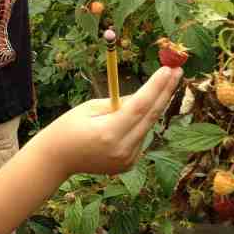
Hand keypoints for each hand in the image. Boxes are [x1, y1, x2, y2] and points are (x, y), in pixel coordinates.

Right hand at [43, 65, 182, 177]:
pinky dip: (138, 125)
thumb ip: (119, 102)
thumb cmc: (68, 127)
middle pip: (151, 117)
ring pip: (147, 127)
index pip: (140, 106)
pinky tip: (126, 121)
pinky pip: (140, 138)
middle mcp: (121, 149)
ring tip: (143, 94)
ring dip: (149, 108)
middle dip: (165, 92)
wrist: (56, 159)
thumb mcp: (90, 108)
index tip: (168, 69)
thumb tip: (145, 94)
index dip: (156, 86)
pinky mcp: (128, 164)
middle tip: (176, 71)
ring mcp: (127, 160)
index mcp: (108, 133)